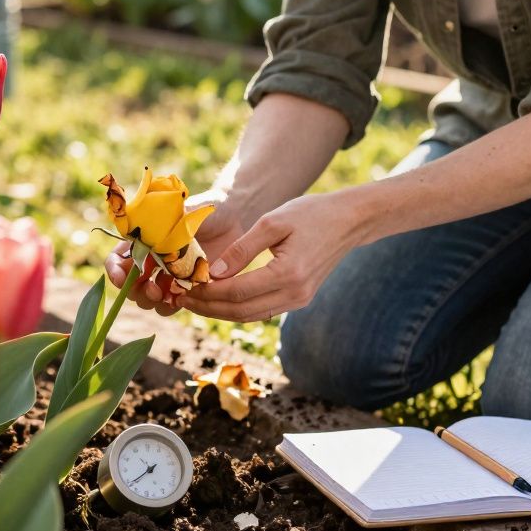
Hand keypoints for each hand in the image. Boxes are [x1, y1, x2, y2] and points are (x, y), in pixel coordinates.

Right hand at [103, 191, 246, 313]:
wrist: (232, 215)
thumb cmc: (202, 209)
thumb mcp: (175, 213)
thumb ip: (157, 228)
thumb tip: (141, 244)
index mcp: (143, 242)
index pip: (117, 260)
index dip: (115, 271)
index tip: (122, 279)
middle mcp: (153, 261)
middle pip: (131, 285)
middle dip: (137, 291)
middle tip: (153, 288)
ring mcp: (169, 276)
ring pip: (150, 299)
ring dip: (153, 301)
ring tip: (165, 294)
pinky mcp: (188, 286)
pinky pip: (173, 304)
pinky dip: (172, 305)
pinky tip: (181, 298)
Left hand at [179, 191, 371, 322]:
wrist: (349, 222)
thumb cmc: (310, 214)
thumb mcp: (273, 222)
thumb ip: (242, 248)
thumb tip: (215, 272)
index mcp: (288, 273)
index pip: (237, 292)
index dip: (208, 293)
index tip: (184, 287)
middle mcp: (295, 293)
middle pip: (241, 312)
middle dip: (208, 307)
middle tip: (181, 299)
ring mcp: (299, 300)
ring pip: (251, 316)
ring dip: (220, 311)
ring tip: (194, 301)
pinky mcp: (299, 299)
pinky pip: (262, 310)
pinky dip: (237, 308)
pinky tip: (219, 299)